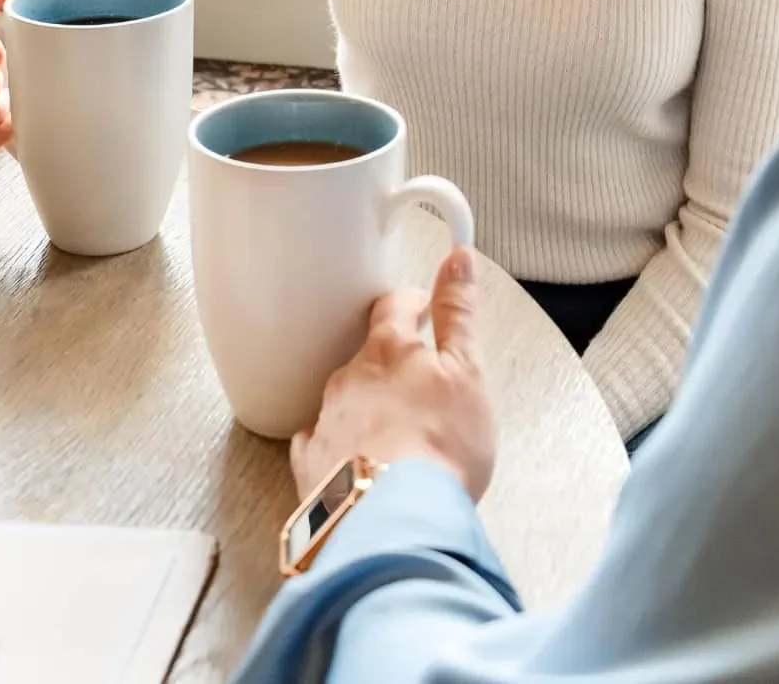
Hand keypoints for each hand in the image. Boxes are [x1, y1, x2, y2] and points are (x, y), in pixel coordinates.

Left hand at [291, 248, 495, 503]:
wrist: (396, 519)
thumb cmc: (439, 446)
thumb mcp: (466, 370)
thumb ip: (458, 312)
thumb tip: (457, 260)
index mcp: (387, 350)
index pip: (394, 306)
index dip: (413, 301)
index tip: (424, 304)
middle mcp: (347, 379)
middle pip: (367, 354)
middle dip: (390, 360)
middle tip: (417, 375)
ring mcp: (326, 422)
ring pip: (345, 398)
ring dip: (367, 404)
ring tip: (396, 428)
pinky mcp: (312, 468)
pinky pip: (321, 445)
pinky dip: (339, 446)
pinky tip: (356, 460)